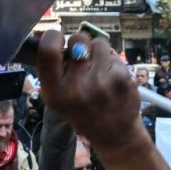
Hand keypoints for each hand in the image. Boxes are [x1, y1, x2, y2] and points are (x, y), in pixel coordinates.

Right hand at [37, 30, 142, 155]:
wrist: (114, 134)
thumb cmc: (81, 110)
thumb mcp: (57, 98)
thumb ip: (52, 70)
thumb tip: (48, 35)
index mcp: (55, 93)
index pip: (48, 51)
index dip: (52, 37)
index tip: (57, 38)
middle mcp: (76, 89)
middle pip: (77, 39)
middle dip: (80, 42)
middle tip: (82, 56)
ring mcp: (102, 84)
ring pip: (99, 43)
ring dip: (98, 52)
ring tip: (98, 71)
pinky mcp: (122, 79)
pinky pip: (114, 55)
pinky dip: (112, 63)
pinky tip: (111, 79)